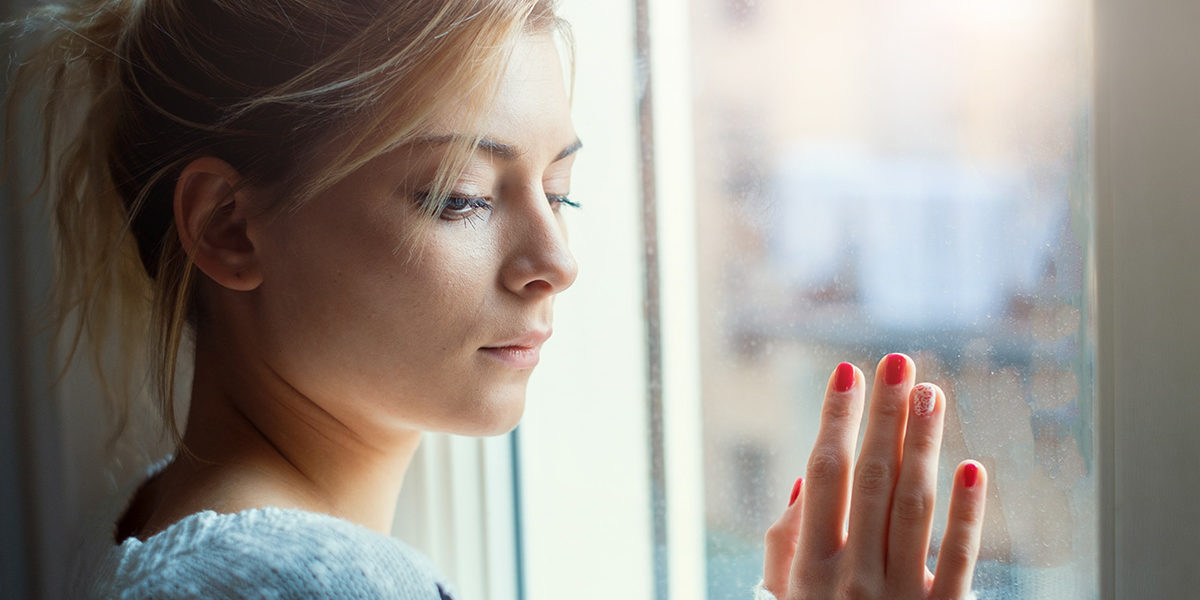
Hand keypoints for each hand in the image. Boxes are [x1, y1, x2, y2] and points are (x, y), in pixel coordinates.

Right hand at [762, 355, 986, 599]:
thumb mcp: (784, 595)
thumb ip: (786, 543)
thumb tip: (800, 481)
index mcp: (811, 566)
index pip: (824, 475)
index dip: (835, 419)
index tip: (847, 372)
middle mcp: (854, 577)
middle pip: (873, 479)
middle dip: (885, 415)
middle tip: (898, 364)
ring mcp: (901, 597)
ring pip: (913, 506)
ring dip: (923, 444)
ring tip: (931, 393)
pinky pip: (959, 558)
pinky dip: (966, 513)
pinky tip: (971, 468)